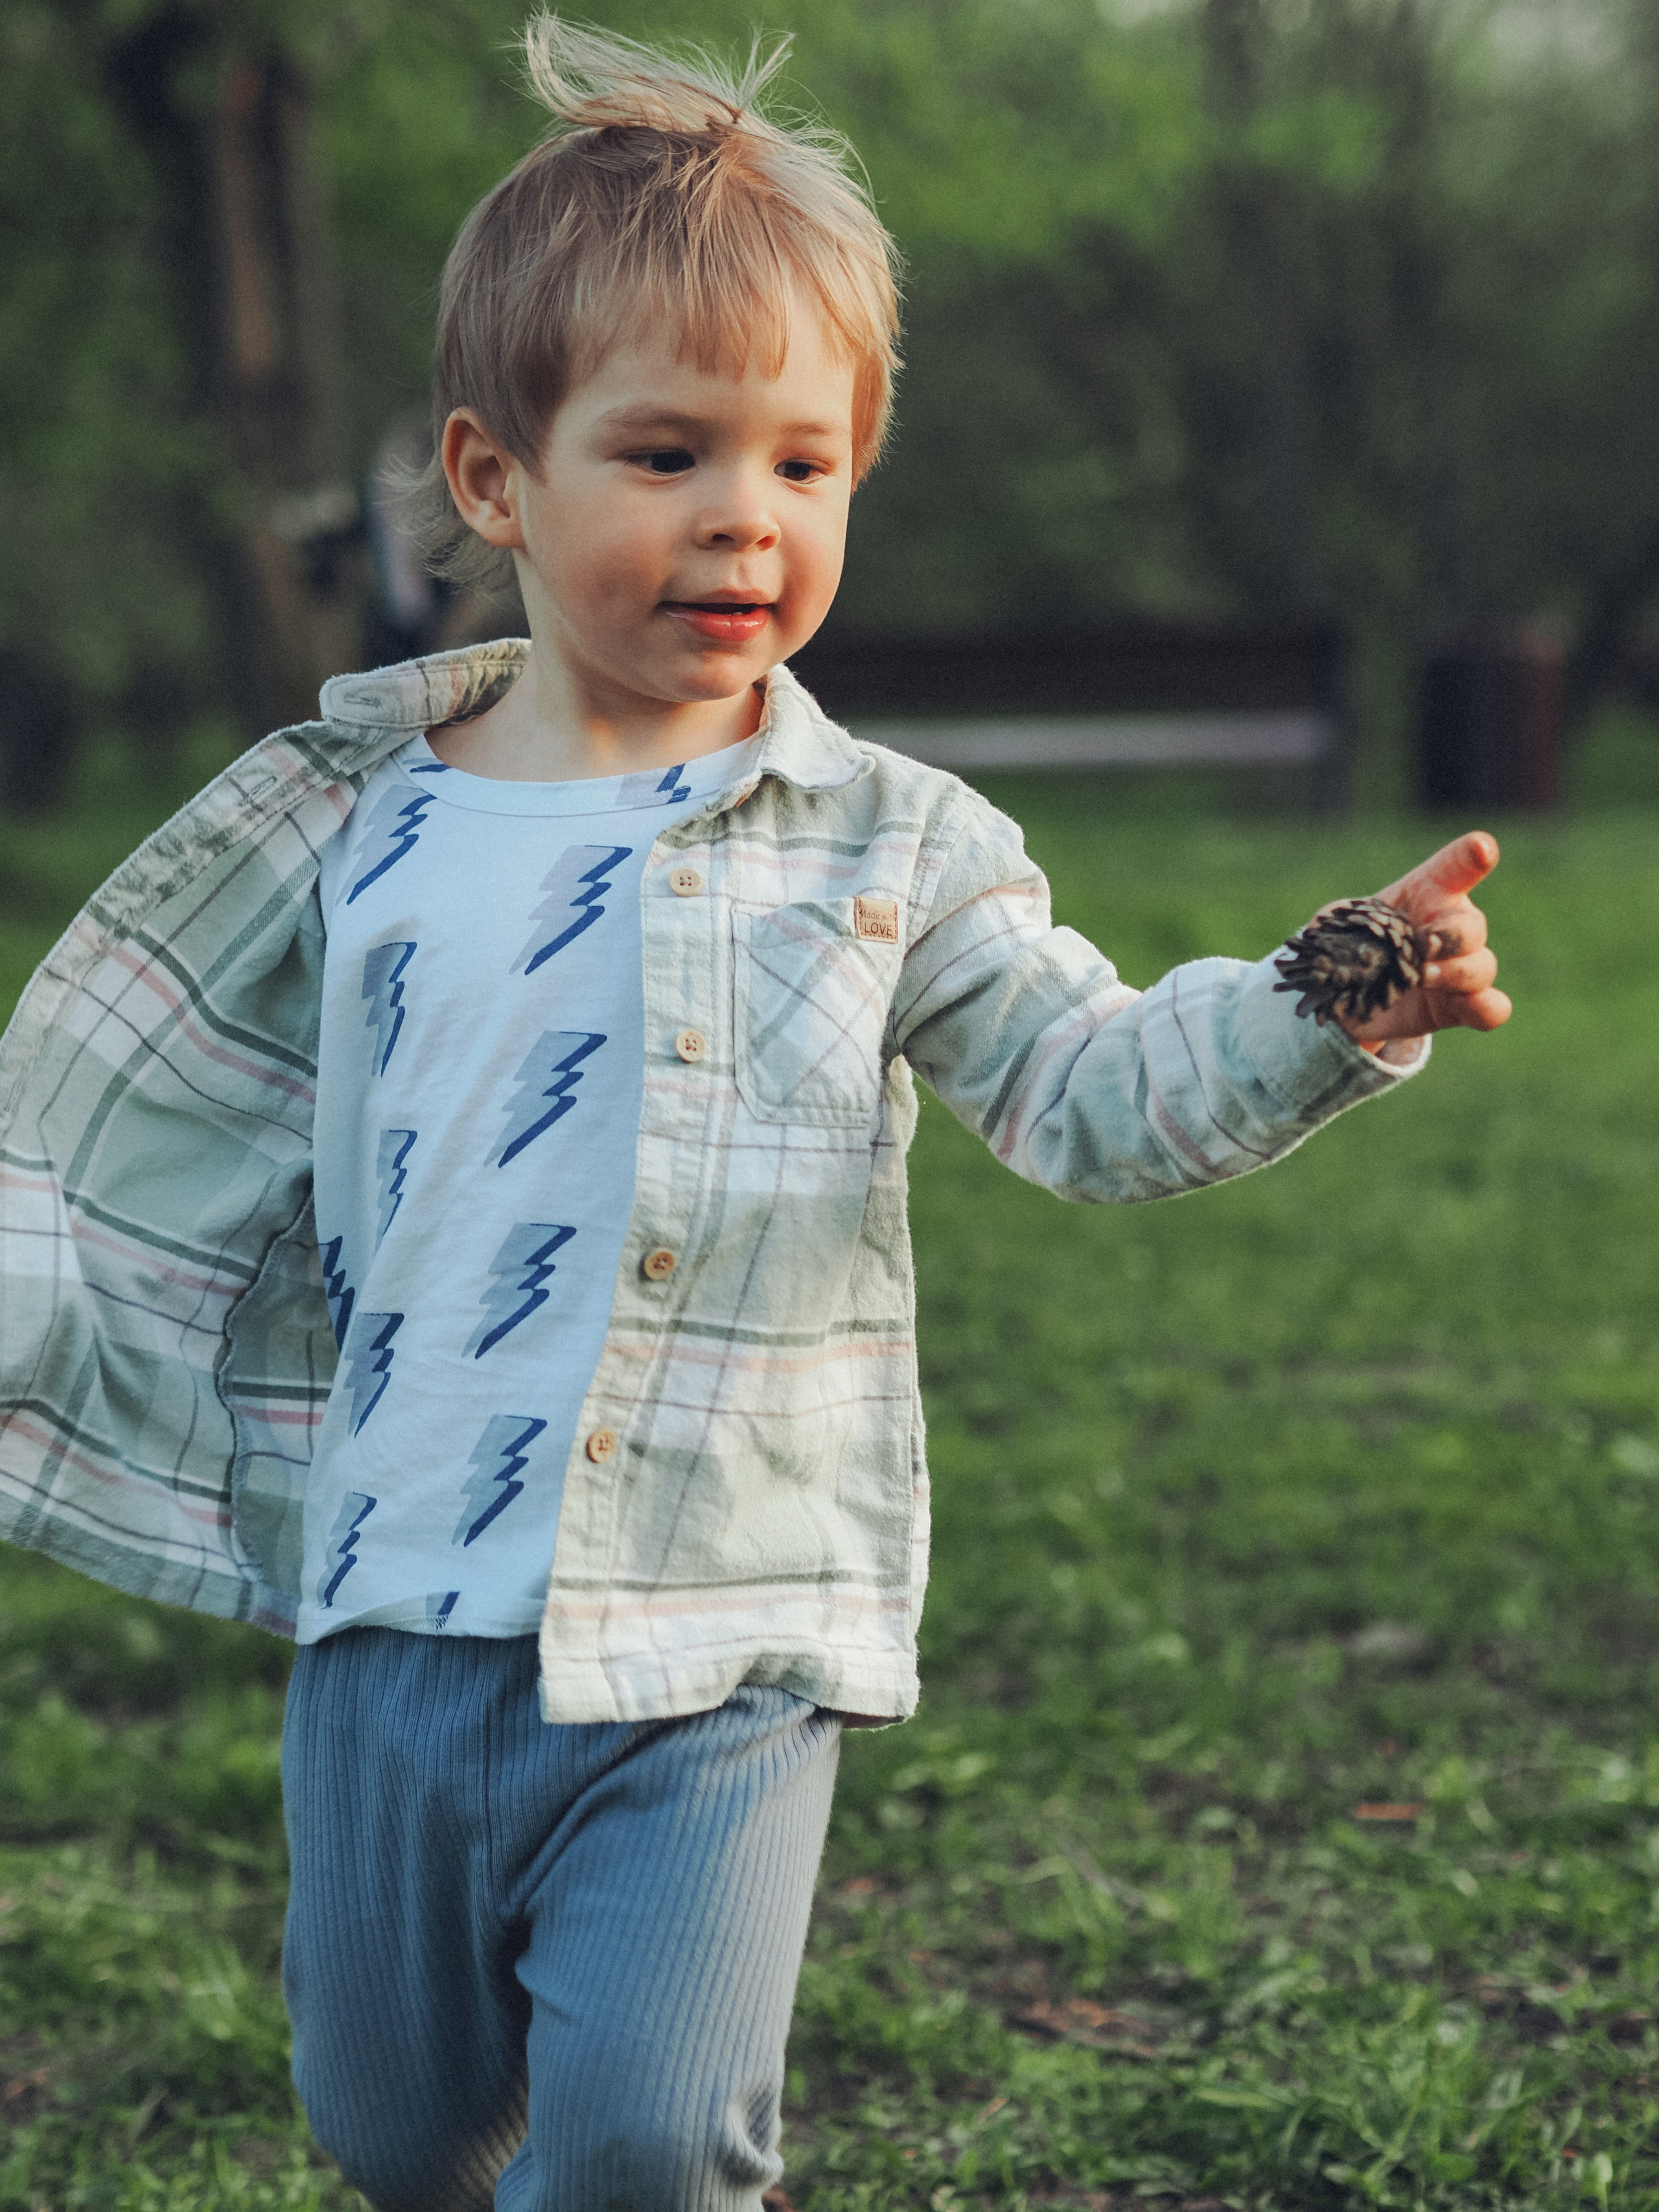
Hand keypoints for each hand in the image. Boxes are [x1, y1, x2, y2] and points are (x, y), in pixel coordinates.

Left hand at [1335, 830, 1511, 1046]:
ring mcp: (1458, 969)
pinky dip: (1489, 1007)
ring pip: (1482, 965)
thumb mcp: (1333, 927)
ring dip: (1457, 971)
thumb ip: (1337, 926)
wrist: (1344, 997)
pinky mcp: (1457, 1007)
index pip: (1453, 869)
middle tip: (1426, 944)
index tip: (1483, 848)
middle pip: (1471, 925)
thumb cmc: (1346, 945)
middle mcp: (1449, 928)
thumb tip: (1330, 945)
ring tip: (1422, 976)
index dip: (1470, 857)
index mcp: (1425, 894)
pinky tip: (1481, 1005)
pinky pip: (1490, 1007)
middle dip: (1453, 934)